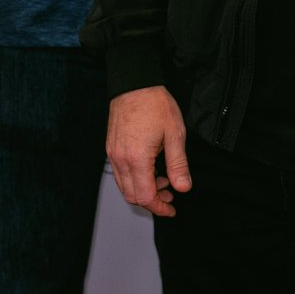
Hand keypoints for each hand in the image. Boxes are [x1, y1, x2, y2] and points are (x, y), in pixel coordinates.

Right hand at [106, 87, 190, 217]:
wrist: (135, 84)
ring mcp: (113, 154)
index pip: (145, 196)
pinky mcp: (111, 149)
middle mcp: (121, 160)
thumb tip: (183, 188)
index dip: (159, 207)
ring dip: (143, 190)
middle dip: (152, 201)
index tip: (172, 209)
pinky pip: (120, 174)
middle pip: (132, 196)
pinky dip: (135, 179)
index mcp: (137, 158)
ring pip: (125, 186)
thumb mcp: (175, 134)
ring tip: (164, 179)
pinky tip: (151, 169)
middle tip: (171, 195)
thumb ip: (178, 164)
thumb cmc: (155, 105)